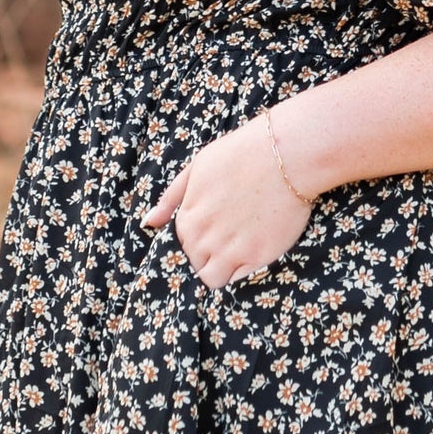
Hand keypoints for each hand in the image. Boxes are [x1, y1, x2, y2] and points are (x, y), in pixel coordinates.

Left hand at [141, 112, 314, 288]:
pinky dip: (240, 269)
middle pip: (195, 262)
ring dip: (220, 268)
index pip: (182, 243)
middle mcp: (204, 239)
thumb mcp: (195, 167)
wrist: (284, 155)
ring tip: (237, 249)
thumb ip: (170, 198)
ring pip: (212, 278)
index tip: (215, 225)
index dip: (198, 236)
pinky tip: (252, 250)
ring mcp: (230, 251)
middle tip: (229, 235)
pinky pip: (238, 278)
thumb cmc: (240, 154)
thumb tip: (148, 223)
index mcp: (187, 218)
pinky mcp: (257, 257)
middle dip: (207, 254)